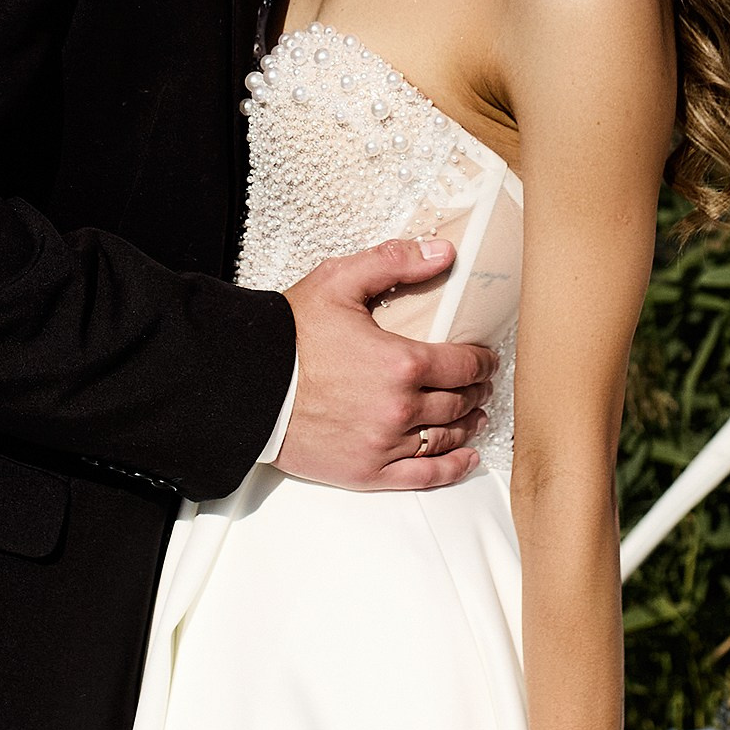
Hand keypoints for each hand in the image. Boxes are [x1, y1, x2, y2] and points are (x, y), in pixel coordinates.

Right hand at [279, 239, 493, 490]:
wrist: (243, 385)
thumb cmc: (288, 335)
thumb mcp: (339, 282)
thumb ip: (393, 262)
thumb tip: (443, 252)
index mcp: (401, 363)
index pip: (463, 364)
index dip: (482, 361)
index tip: (486, 358)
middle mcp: (400, 409)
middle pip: (458, 402)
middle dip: (475, 391)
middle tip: (480, 385)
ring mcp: (384, 445)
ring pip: (445, 438)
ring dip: (468, 426)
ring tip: (475, 417)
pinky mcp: (365, 473)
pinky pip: (422, 477)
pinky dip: (451, 469)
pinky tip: (465, 459)